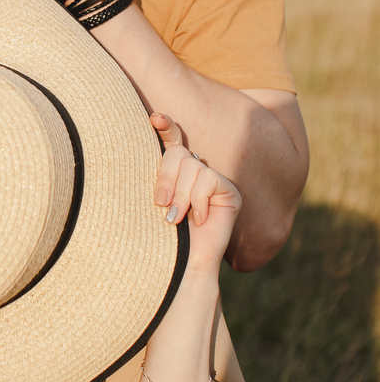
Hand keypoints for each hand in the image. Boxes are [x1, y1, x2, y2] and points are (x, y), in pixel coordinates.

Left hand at [150, 112, 241, 275]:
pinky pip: (209, 179)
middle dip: (166, 178)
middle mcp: (196, 172)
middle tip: (161, 205)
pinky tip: (199, 219)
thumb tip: (152, 138)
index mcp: (176, 173)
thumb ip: (157, 175)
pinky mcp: (229, 191)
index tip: (155, 118)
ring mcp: (214, 180)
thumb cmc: (162, 236)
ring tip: (177, 218)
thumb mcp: (154, 200)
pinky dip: (198, 201)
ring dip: (181, 195)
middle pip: (179, 153)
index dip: (166, 126)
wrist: (182, 263)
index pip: (173, 141)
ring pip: (192, 166)